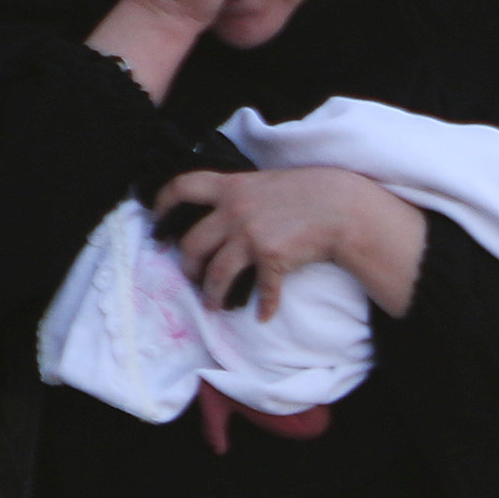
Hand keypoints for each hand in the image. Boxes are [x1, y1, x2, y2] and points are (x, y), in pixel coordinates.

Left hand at [153, 167, 427, 318]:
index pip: (181, 188)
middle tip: (190, 277)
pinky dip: (263, 306)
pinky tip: (263, 315)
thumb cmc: (308, 192)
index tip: (157, 224)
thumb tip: (223, 211)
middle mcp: (234, 211)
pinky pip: (261, 289)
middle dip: (187, 266)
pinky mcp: (271, 258)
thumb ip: (240, 193)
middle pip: (192, 243)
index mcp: (230, 187)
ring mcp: (250, 235)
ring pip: (216, 272)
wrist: (340, 206)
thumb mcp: (265, 182)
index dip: (162, 205)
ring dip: (212, 293)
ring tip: (214, 304)